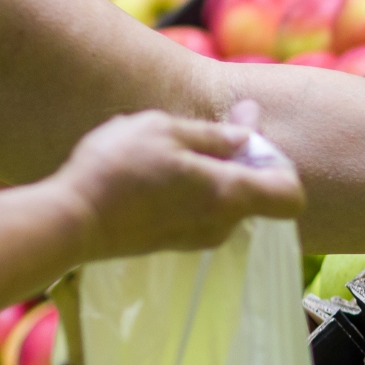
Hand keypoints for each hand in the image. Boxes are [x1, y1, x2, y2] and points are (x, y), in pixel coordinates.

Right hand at [51, 107, 304, 260]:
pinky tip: (161, 168)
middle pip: (259, 192)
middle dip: (245, 156)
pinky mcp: (179, 242)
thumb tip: (247, 134)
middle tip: (220, 123)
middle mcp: (225, 223)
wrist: (73, 222)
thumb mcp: (165, 131)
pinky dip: (195, 188)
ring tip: (176, 145)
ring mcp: (202, 238)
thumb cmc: (119, 169)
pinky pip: (204, 210)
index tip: (250, 139)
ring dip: (215, 170)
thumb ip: (215, 134)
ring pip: (228, 199)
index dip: (279, 162)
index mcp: (232, 195)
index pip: (292, 194)